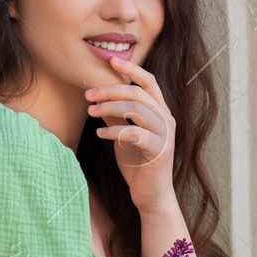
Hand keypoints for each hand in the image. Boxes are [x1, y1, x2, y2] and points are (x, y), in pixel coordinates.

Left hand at [86, 56, 177, 215]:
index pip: (149, 82)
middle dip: (110, 90)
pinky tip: (100, 135)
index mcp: (161, 112)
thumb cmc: (138, 165)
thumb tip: (98, 99)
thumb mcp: (124, 135)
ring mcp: (165, 135)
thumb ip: (116, 117)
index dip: (131, 69)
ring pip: (136, 110)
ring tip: (91, 112)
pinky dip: (113, 132)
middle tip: (89, 95)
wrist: (152, 195)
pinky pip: (134, 133)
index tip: (111, 60)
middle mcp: (167, 120)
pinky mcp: (159, 150)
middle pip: (138, 93)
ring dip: (109, 108)